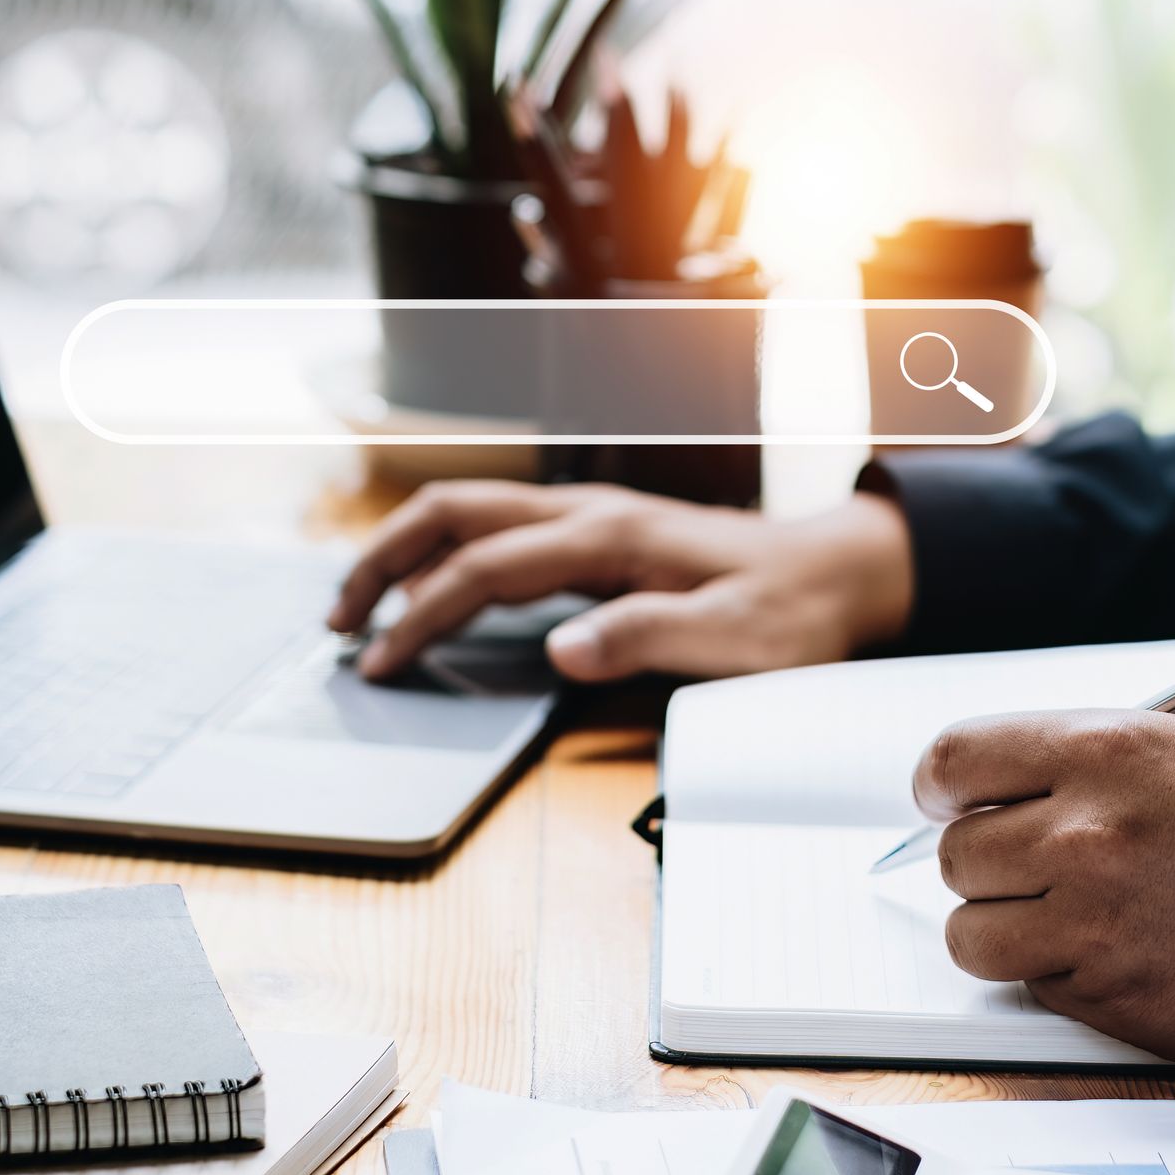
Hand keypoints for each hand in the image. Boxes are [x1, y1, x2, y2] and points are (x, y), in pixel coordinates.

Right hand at [329, 481, 914, 682]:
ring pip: (469, 514)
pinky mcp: (598, 536)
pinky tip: (433, 596)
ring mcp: (590, 519)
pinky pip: (499, 532)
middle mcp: (588, 514)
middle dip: (383, 559)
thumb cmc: (790, 612)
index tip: (378, 661)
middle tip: (336, 621)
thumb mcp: (731, 642)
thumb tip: (565, 648)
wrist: (838, 573)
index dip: (421, 614)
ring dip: (406, 552)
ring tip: (362, 609)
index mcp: (608, 537)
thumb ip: (646, 637)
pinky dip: (446, 556)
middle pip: (453, 514)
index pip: (483, 568)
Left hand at [916, 710, 1174, 1067]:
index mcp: (1106, 752)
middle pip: (955, 856)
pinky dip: (1060, 977)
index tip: (952, 801)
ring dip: (1004, 928)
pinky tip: (1123, 954)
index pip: (952, 762)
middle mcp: (1085, 835)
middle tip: (1032, 866)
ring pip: (972, 935)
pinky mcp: (1116, 1000)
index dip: (943, 788)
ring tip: (1064, 917)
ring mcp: (1094, 925)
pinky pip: (1035, 987)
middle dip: (984, 862)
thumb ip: (1103, 761)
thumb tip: (1021, 784)